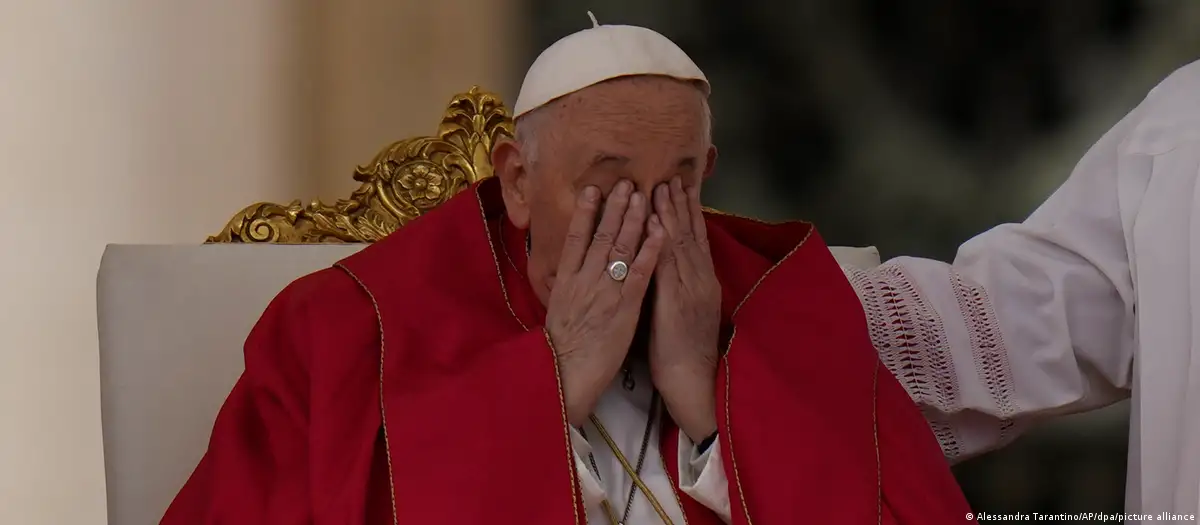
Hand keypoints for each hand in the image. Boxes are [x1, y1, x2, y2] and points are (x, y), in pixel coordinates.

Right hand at [545, 180, 665, 425]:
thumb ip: (567, 287)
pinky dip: (649, 250)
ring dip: (633, 219)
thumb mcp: (558, 311)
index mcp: (566, 281)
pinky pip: (638, 273)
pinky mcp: (624, 308)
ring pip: (619, 247)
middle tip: (627, 181)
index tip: (593, 189)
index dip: (585, 212)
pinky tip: (659, 232)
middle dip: (614, 207)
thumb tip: (570, 269)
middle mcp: (584, 280)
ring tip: (643, 195)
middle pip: (600, 235)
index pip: (575, 239)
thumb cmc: (562, 350)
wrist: (565, 377)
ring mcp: (604, 291)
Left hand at [650, 177, 721, 442]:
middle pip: (689, 234)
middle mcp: (697, 280)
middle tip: (671, 175)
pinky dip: (662, 244)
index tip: (679, 186)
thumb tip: (665, 268)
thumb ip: (676, 287)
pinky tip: (657, 224)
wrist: (694, 381)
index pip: (693, 240)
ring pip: (680, 245)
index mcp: (699, 283)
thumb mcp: (682, 312)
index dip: (686, 212)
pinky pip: (668, 268)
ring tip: (663, 187)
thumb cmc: (683, 352)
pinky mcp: (676, 303)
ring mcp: (689, 290)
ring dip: (670, 214)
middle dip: (679, 204)